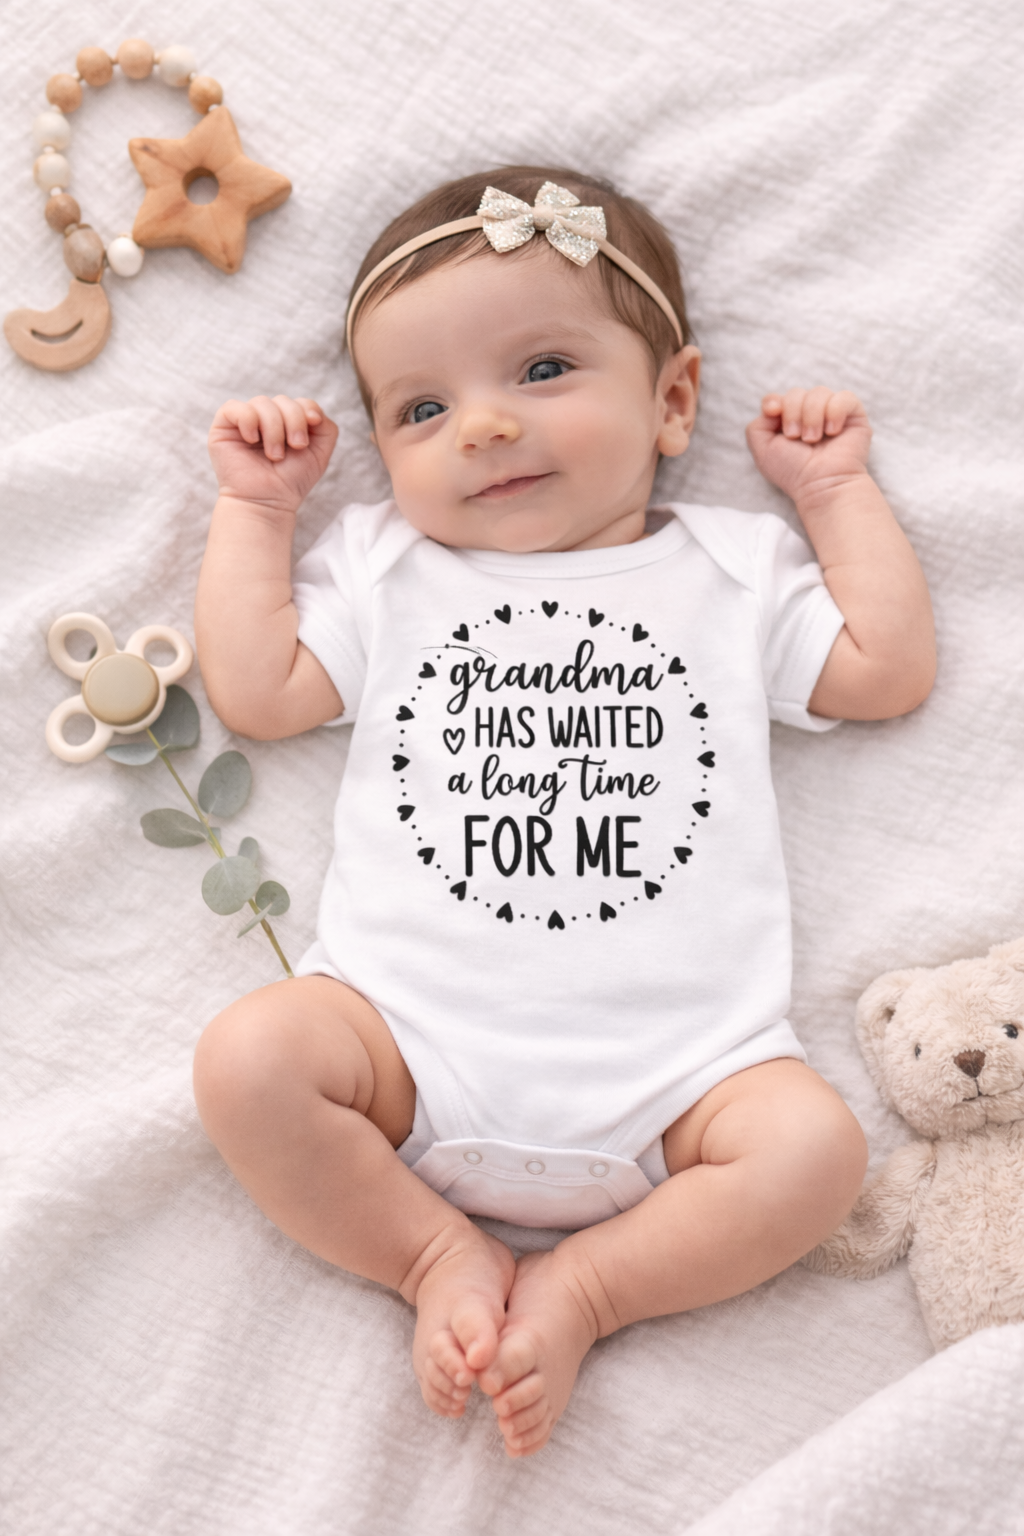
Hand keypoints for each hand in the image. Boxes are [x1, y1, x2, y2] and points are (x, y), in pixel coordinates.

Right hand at [208, 394, 338, 513]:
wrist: (267, 502)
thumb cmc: (290, 481)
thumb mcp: (319, 454)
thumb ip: (326, 428)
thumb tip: (312, 411)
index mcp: (286, 422)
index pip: (299, 402)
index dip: (307, 411)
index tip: (308, 437)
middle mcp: (265, 418)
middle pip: (283, 400)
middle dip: (294, 422)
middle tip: (295, 447)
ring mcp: (244, 420)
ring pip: (262, 402)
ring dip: (273, 429)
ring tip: (274, 455)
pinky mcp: (224, 425)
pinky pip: (235, 407)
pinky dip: (249, 421)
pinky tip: (252, 440)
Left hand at [745, 387, 871, 505]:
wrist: (820, 484)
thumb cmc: (793, 471)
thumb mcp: (763, 452)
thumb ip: (756, 426)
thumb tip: (773, 406)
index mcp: (788, 422)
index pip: (777, 398)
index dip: (773, 402)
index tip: (774, 412)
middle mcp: (809, 415)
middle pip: (796, 393)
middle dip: (792, 413)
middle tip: (796, 438)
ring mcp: (831, 413)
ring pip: (818, 392)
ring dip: (812, 417)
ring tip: (813, 439)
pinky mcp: (853, 414)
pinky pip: (844, 397)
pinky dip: (834, 413)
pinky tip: (833, 432)